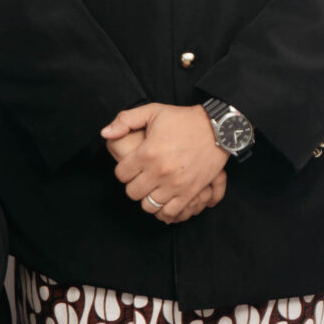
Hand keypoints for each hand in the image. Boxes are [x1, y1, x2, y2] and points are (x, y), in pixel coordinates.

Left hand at [100, 103, 224, 220]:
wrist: (218, 129)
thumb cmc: (184, 120)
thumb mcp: (153, 111)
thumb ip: (125, 120)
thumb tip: (105, 133)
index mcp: (147, 152)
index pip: (121, 174)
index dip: (123, 171)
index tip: (131, 166)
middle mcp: (159, 171)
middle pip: (132, 192)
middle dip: (134, 185)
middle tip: (141, 177)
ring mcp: (175, 184)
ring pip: (148, 205)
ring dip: (147, 198)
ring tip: (152, 188)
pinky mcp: (190, 192)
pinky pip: (169, 212)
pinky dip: (164, 209)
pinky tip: (165, 198)